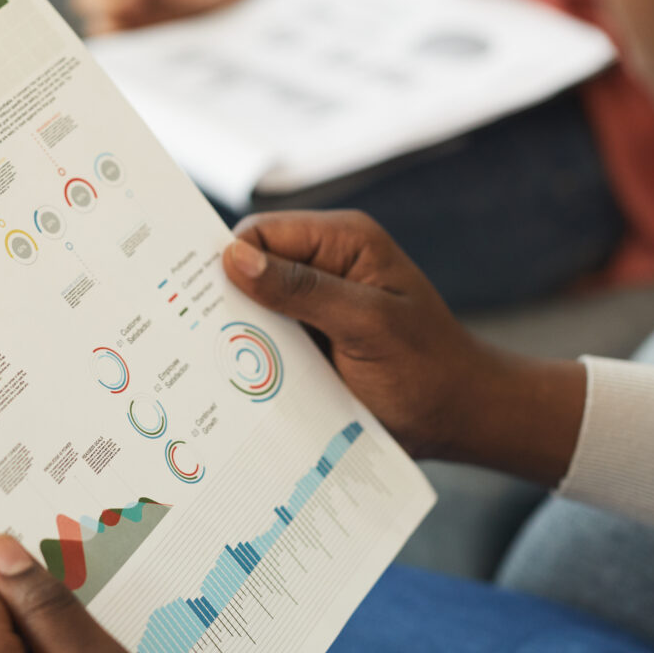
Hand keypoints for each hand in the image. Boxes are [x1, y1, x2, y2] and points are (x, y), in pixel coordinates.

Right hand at [221, 210, 587, 485]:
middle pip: (252, 266)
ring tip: (212, 360)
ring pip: (254, 304)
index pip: (263, 233)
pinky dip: (254, 353)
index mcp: (344, 241)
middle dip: (227, 297)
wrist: (459, 419)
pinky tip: (239, 376)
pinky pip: (268, 335)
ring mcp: (318, 302)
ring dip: (239, 331)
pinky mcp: (313, 336)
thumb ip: (303, 290)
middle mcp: (327, 263)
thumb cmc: (427, 370)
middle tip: (194, 333)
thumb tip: (235, 259)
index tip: (195, 298)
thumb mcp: (366, 326)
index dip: (229, 260)